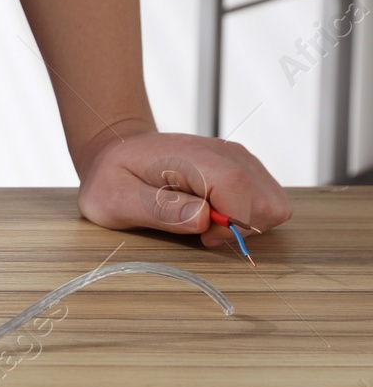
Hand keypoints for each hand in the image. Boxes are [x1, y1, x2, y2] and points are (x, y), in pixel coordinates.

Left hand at [74, 120, 292, 247]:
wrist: (116, 151)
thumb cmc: (112, 178)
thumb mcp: (115, 199)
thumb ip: (158, 209)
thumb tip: (203, 219)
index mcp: (194, 157)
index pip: (241, 192)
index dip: (230, 226)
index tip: (202, 235)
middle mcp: (226, 153)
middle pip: (270, 206)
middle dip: (241, 229)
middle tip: (201, 228)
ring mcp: (238, 159)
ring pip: (274, 206)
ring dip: (244, 223)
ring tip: (204, 219)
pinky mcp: (243, 168)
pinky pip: (266, 202)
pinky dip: (245, 215)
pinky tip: (213, 211)